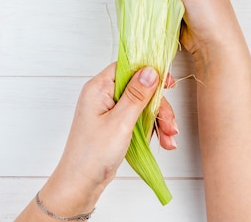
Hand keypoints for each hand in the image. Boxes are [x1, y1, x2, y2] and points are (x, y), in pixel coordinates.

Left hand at [18, 64, 177, 219]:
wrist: (80, 184)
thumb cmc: (92, 154)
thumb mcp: (120, 122)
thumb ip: (136, 95)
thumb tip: (150, 70)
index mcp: (98, 88)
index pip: (127, 67)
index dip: (149, 71)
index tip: (168, 82)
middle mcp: (103, 96)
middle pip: (140, 88)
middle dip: (158, 106)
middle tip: (170, 123)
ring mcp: (109, 111)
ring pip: (142, 105)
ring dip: (159, 120)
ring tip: (170, 139)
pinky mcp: (115, 125)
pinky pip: (138, 119)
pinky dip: (152, 129)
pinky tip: (163, 142)